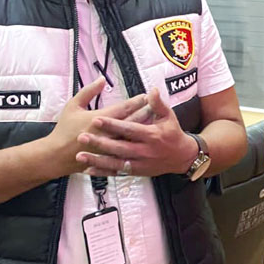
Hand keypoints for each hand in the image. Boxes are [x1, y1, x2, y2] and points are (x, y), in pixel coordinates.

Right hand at [46, 78, 146, 175]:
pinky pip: (127, 152)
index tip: (147, 95)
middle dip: (145, 112)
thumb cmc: (64, 129)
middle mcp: (109, 133)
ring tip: (155, 122)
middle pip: (133, 121)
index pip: (125, 108)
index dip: (137, 101)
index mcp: (101, 119)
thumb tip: (102, 79)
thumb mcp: (73, 105)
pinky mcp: (110, 157)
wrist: (56, 155)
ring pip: (133, 137)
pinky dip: (137, 145)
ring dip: (144, 128)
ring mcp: (111, 147)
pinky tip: (144, 141)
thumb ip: (89, 91)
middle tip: (156, 106)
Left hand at [75, 86, 199, 176]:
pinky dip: (103, 172)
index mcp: (151, 135)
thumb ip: (158, 104)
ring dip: (97, 160)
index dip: (112, 125)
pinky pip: (117, 173)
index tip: (96, 119)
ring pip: (115, 162)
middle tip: (81, 137)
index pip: (128, 129)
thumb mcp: (169, 117)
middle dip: (99, 143)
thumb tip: (151, 90)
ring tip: (80, 156)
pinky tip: (88, 170)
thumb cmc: (173, 133)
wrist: (182, 157)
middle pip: (118, 147)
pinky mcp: (137, 172)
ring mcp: (140, 163)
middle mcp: (144, 151)